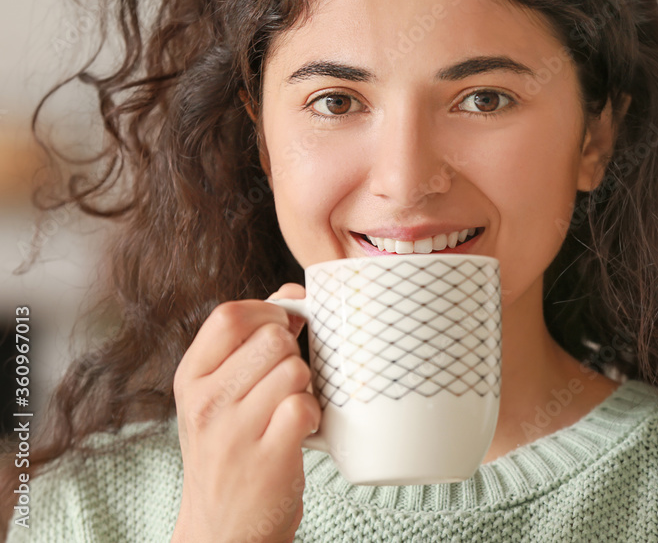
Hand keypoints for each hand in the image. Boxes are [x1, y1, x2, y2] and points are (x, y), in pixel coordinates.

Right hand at [171, 283, 319, 542]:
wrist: (223, 531)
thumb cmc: (230, 452)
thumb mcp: (220, 395)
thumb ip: (250, 340)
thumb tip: (292, 291)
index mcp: (192, 378)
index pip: (229, 315)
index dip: (268, 311)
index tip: (283, 330)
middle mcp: (206, 402)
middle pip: (273, 338)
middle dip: (293, 353)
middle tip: (287, 381)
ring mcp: (234, 432)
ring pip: (295, 370)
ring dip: (306, 386)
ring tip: (289, 408)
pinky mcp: (267, 458)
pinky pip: (305, 407)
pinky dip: (313, 415)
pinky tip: (300, 430)